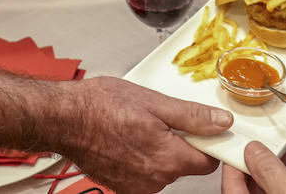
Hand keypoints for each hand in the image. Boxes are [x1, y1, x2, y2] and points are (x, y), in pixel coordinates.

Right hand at [67, 77, 229, 193]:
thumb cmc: (100, 106)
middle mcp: (155, 179)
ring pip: (164, 169)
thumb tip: (221, 122)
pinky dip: (141, 159)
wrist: (64, 118)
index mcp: (168, 158)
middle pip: (185, 165)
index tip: (202, 129)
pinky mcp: (123, 187)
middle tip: (159, 119)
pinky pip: (145, 174)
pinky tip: (127, 139)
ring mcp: (137, 186)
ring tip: (138, 127)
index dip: (208, 142)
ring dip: (159, 151)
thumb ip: (192, 116)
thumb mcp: (153, 102)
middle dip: (179, 143)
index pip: (209, 161)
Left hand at [221, 144, 285, 192]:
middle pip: (249, 182)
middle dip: (259, 160)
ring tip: (283, 151)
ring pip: (269, 187)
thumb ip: (270, 173)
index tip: (245, 143)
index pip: (230, 178)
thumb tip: (255, 151)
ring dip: (278, 168)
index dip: (237, 157)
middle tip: (265, 143)